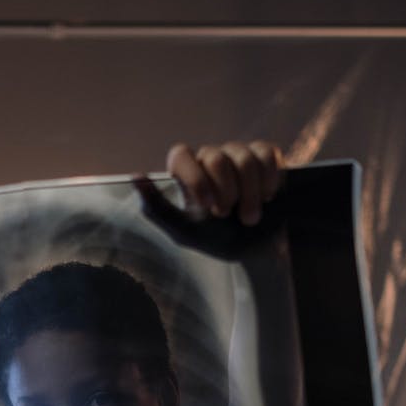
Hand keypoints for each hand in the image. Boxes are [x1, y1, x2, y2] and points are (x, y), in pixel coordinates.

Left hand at [134, 140, 286, 259]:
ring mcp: (238, 156)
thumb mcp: (182, 230)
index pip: (181, 154)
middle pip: (215, 157)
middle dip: (226, 192)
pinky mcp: (264, 158)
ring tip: (249, 217)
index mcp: (187, 173)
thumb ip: (156, 207)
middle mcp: (210, 159)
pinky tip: (268, 196)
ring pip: (243, 157)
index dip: (195, 178)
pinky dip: (269, 177)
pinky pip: (266, 153)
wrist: (254, 253)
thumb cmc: (215, 240)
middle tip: (227, 215)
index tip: (207, 206)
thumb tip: (136, 176)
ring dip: (249, 192)